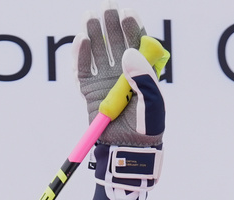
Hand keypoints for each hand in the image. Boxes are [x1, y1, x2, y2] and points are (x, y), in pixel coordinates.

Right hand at [74, 5, 165, 147]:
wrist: (128, 150)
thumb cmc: (146, 127)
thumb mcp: (153, 104)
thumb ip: (145, 79)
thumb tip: (129, 52)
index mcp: (141, 73)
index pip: (137, 45)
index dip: (132, 28)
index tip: (128, 13)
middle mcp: (122, 73)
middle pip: (115, 44)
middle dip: (111, 25)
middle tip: (107, 7)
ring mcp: (104, 81)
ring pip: (97, 52)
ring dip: (94, 34)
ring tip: (90, 16)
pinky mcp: (89, 91)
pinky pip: (82, 70)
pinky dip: (80, 55)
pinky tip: (81, 39)